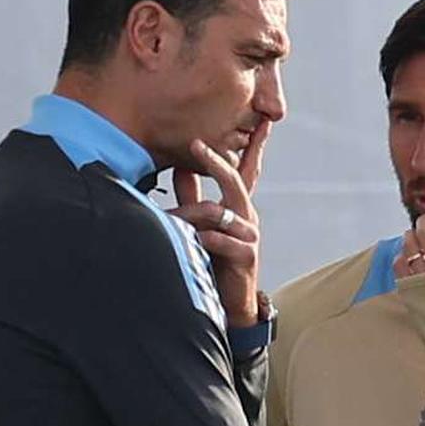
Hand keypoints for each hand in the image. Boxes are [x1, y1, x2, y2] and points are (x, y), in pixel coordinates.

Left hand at [168, 121, 271, 326]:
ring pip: (220, 212)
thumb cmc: (215, 260)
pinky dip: (208, 238)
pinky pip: (224, 240)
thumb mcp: (202, 223)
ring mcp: (249, 236)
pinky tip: (195, 239)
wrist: (231, 302)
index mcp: (239, 206)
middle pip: (236, 180)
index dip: (253, 146)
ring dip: (191, 213)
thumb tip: (179, 168)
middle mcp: (247, 216)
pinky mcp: (246, 256)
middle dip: (216, 161)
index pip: (247, 170)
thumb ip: (192, 196)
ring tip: (169, 218)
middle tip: (196, 144)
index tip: (255, 123)